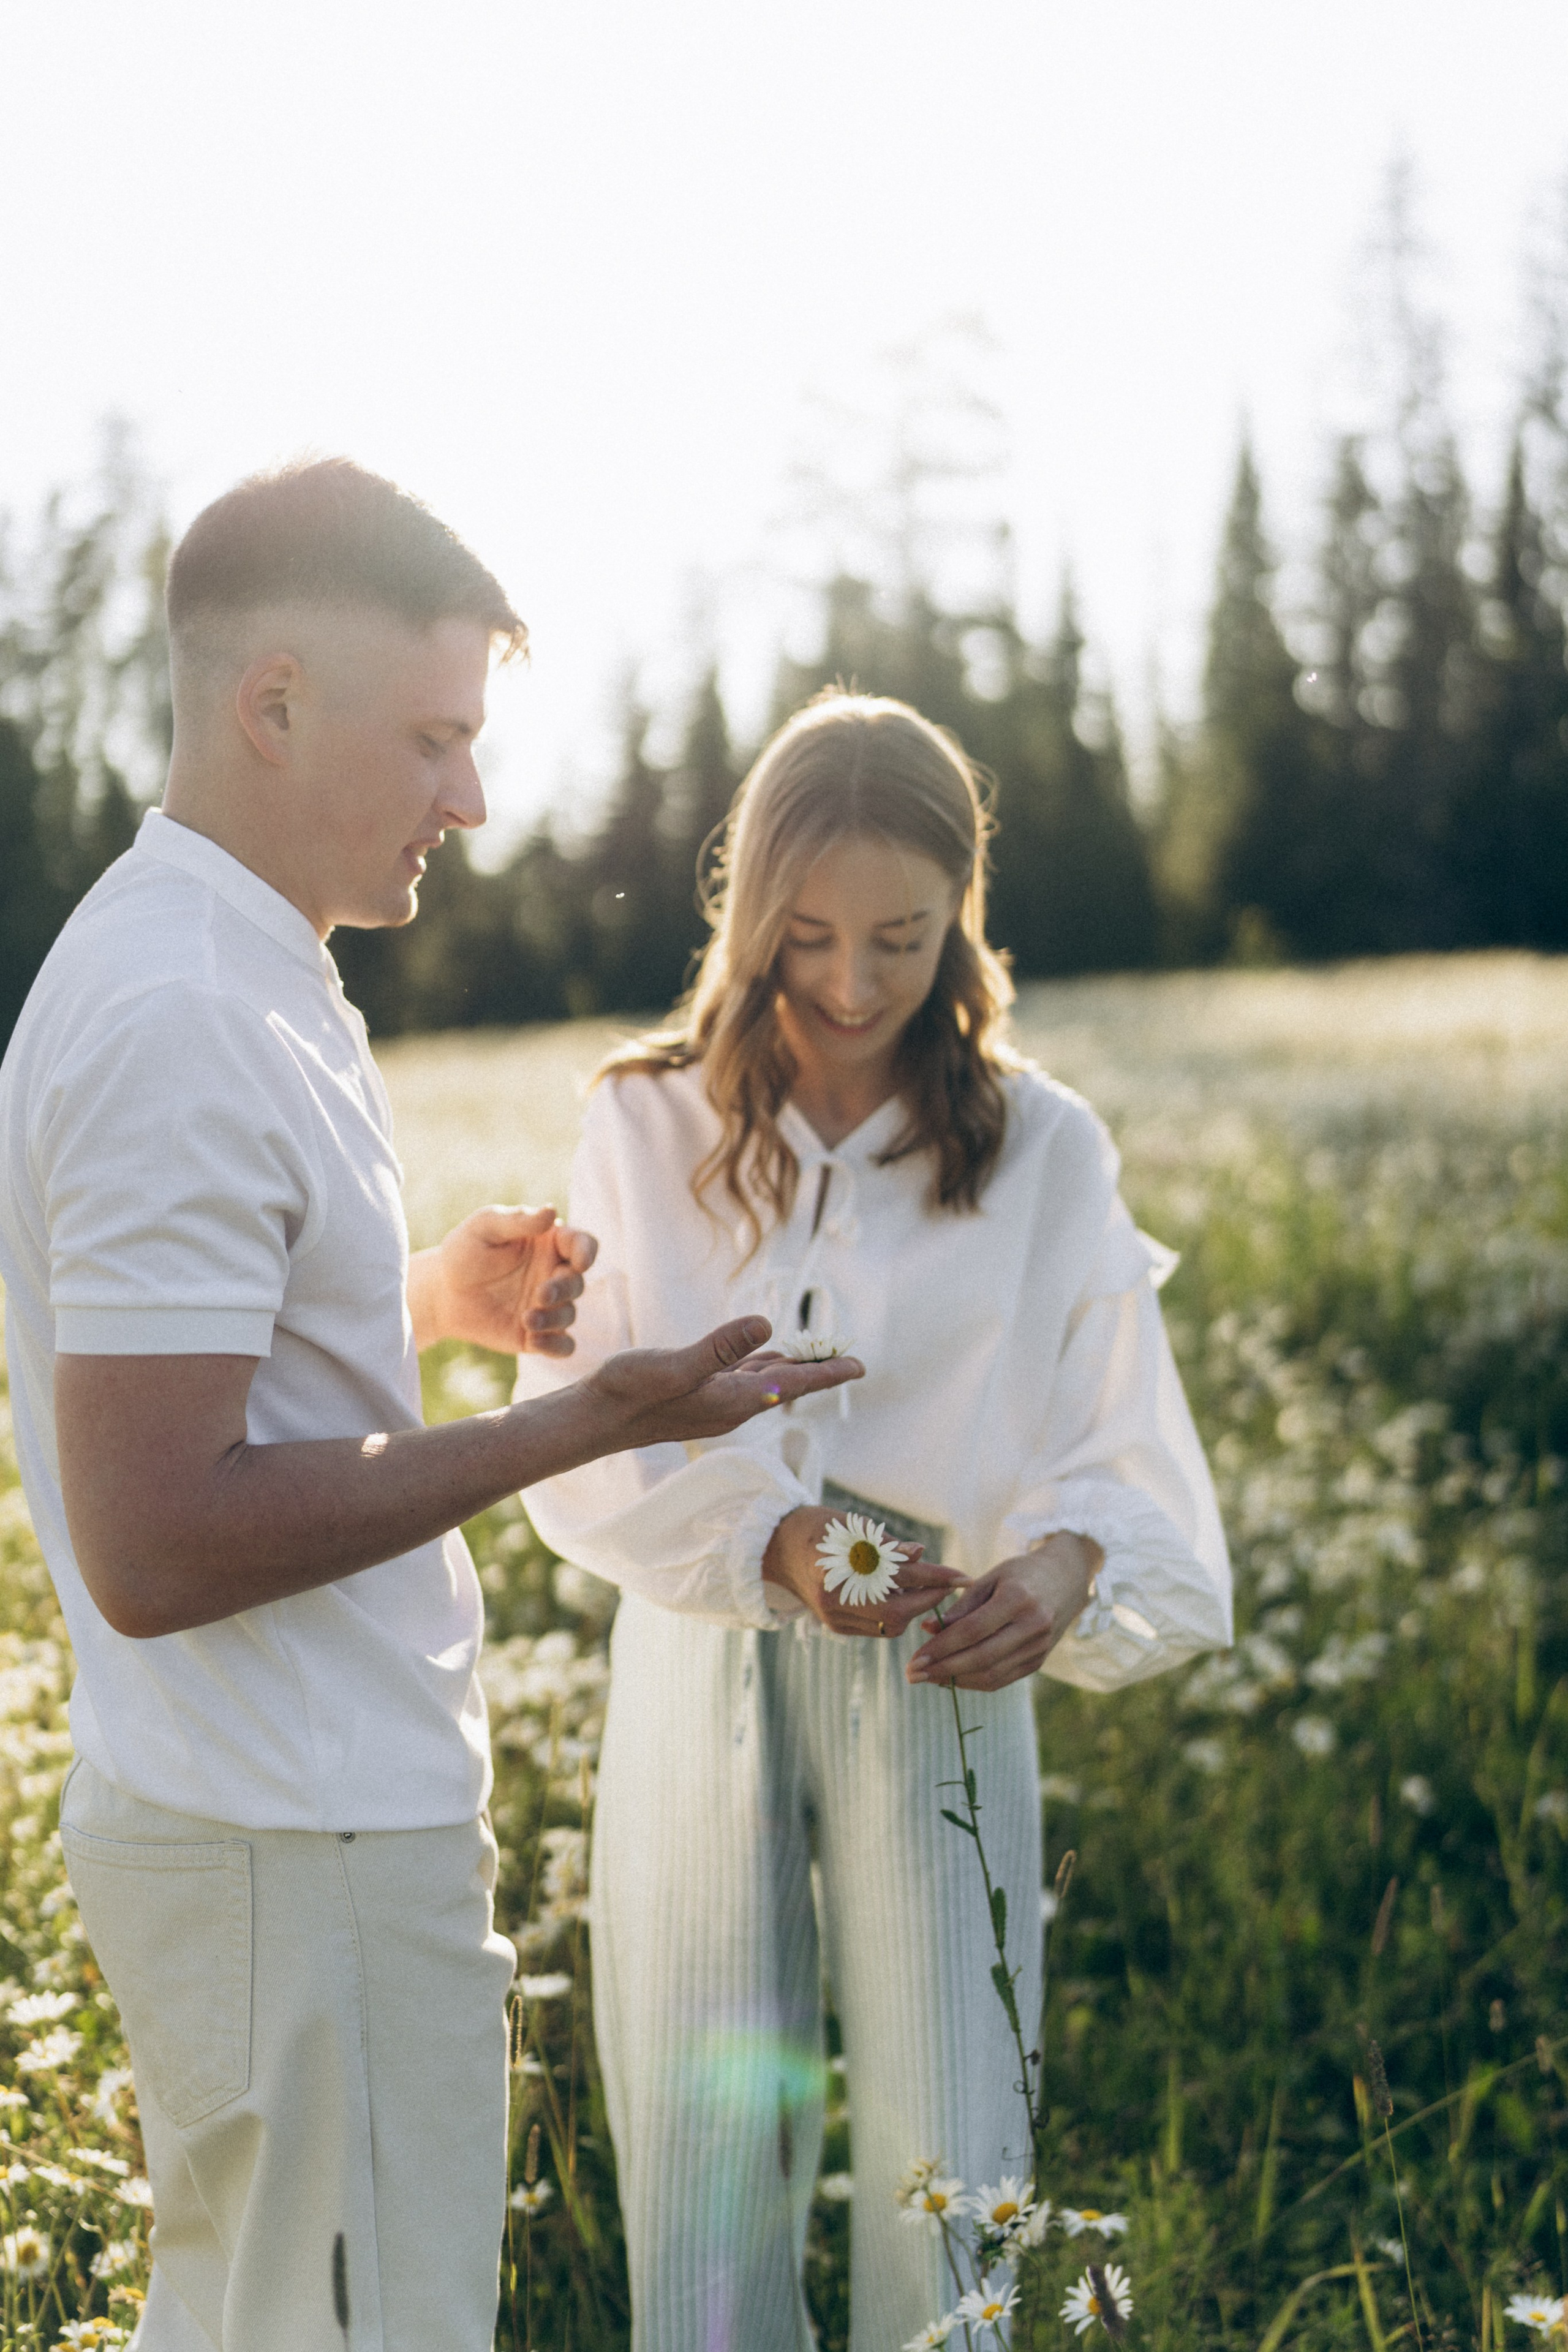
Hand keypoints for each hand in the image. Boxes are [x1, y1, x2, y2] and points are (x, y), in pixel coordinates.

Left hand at [409, 1205, 596, 1355]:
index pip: (582, 1244)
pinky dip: (555, 1347)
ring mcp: (548, 1307)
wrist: (443, 1293)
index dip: (587, 1252)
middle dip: (564, 1289)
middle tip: (540, 1294)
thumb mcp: (485, 1227)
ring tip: (527, 1320)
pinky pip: (563, 1346)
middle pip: (577, 1283)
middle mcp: (554, 1275)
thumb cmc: (465, 1251)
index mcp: (550, 1244)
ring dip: (553, 1318)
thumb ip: (517, 1220)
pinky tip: (534, 1342)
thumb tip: (552, 1212)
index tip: (580, 1261)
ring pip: (569, 1315)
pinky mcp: (537, 1335)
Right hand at [582, 1317, 862, 1448]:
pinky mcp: (699, 1395)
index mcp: (732, 1400)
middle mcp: (730, 1406)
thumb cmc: (630, 1391)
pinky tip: (767, 1357)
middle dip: (818, 1370)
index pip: (792, 1385)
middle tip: (849, 1357)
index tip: (860, 1366)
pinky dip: (763, 1365)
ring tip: (819, 1356)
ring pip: (765, 1381)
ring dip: (793, 1368)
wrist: (596, 1417)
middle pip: (786, 1385)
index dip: (827, 1373)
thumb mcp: (676, 1365)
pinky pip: (743, 1378)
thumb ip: (721, 1348)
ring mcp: (715, 1402)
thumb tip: (767, 1324)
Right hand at [762, 1506, 966, 1637]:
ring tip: (925, 1588)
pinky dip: (895, 1614)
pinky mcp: (834, 1626)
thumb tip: (921, 1554)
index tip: (962, 1577)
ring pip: (889, 1625)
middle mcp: (834, 1597)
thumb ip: (887, 1544)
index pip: (899, 1575)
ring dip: (913, 1609)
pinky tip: (901, 1597)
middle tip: (948, 1584)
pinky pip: (876, 1627)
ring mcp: (833, 1616)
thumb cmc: (819, 1528)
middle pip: (896, 1611)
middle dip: (927, 1599)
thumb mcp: (854, 1526)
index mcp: (839, 1566)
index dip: (934, 1577)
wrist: (777, 1547)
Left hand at [906, 1532, 1101, 1691]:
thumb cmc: (1020, 1575)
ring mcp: (1039, 1648)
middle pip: (981, 1657)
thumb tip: (927, 1631)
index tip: (914, 1658)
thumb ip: (961, 1606)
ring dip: (955, 1681)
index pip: (972, 1631)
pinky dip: (973, 1682)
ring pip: (991, 1675)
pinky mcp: (1038, 1661)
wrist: (1065, 1581)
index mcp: (1018, 1599)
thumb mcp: (991, 1578)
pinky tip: (951, 1678)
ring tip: (927, 1678)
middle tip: (912, 1675)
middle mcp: (1033, 1626)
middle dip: (942, 1669)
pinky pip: (1001, 1679)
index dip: (940, 1648)